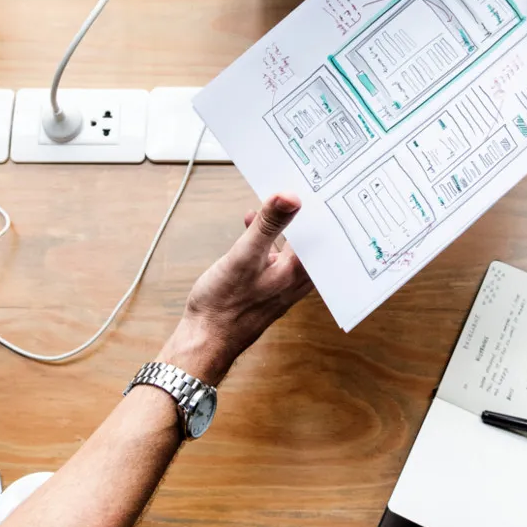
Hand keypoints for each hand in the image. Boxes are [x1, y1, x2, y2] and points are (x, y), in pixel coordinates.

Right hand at [158, 194, 312, 383]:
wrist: (205, 339)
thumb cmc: (223, 305)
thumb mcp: (243, 256)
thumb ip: (267, 226)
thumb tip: (290, 197)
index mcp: (296, 272)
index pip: (321, 236)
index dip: (320, 211)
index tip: (318, 187)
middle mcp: (295, 281)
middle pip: (310, 242)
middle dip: (304, 216)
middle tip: (300, 190)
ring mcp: (281, 286)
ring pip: (292, 249)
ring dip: (284, 227)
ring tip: (273, 204)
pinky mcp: (266, 289)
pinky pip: (275, 257)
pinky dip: (267, 240)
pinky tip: (250, 228)